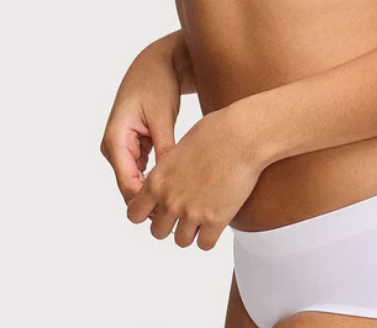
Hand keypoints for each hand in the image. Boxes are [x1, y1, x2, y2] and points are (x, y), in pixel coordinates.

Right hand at [100, 33, 185, 203]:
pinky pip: (143, 170)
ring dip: (155, 192)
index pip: (127, 183)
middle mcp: (114, 147)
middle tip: (180, 216)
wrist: (156, 62)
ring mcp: (122, 147)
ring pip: (136, 181)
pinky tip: (179, 187)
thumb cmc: (158, 83)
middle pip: (130, 187)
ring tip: (182, 205)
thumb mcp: (162, 116)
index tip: (172, 212)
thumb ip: (165, 149)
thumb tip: (171, 181)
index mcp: (115, 139)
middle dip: (152, 201)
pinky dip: (157, 178)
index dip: (147, 201)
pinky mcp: (133, 145)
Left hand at [125, 103, 265, 250]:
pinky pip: (204, 244)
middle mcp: (170, 200)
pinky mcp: (215, 220)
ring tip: (202, 217)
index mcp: (158, 180)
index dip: (146, 213)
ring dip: (190, 231)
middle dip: (169, 224)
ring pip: (181, 241)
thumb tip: (170, 176)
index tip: (157, 209)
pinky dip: (209, 237)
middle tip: (183, 212)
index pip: (135, 214)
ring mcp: (192, 213)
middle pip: (157, 232)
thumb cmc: (216, 132)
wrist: (242, 136)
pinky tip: (215, 222)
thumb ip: (170, 169)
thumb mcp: (181, 147)